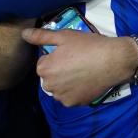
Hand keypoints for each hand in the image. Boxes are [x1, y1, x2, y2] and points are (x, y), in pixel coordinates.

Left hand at [22, 28, 137, 106]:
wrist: (114, 60)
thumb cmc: (89, 45)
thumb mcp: (64, 36)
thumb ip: (41, 36)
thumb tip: (23, 34)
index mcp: (44, 69)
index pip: (43, 64)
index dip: (56, 57)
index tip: (70, 53)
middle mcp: (50, 86)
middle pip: (50, 78)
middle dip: (59, 71)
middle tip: (77, 61)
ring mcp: (63, 97)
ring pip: (60, 89)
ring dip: (67, 83)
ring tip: (83, 71)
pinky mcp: (76, 103)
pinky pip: (71, 97)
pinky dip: (76, 91)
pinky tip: (87, 81)